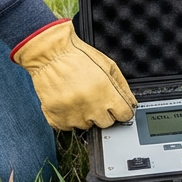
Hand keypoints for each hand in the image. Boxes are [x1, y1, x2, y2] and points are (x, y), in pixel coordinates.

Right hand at [11, 19, 136, 130]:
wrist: (50, 54)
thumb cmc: (78, 57)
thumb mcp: (108, 66)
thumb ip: (122, 87)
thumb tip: (131, 103)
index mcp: (106, 93)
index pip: (124, 115)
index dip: (121, 110)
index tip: (117, 107)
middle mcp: (91, 107)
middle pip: (106, 123)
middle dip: (103, 112)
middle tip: (94, 97)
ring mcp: (73, 115)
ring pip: (86, 126)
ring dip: (85, 115)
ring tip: (78, 96)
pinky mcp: (57, 118)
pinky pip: (68, 127)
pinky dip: (68, 117)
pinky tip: (67, 102)